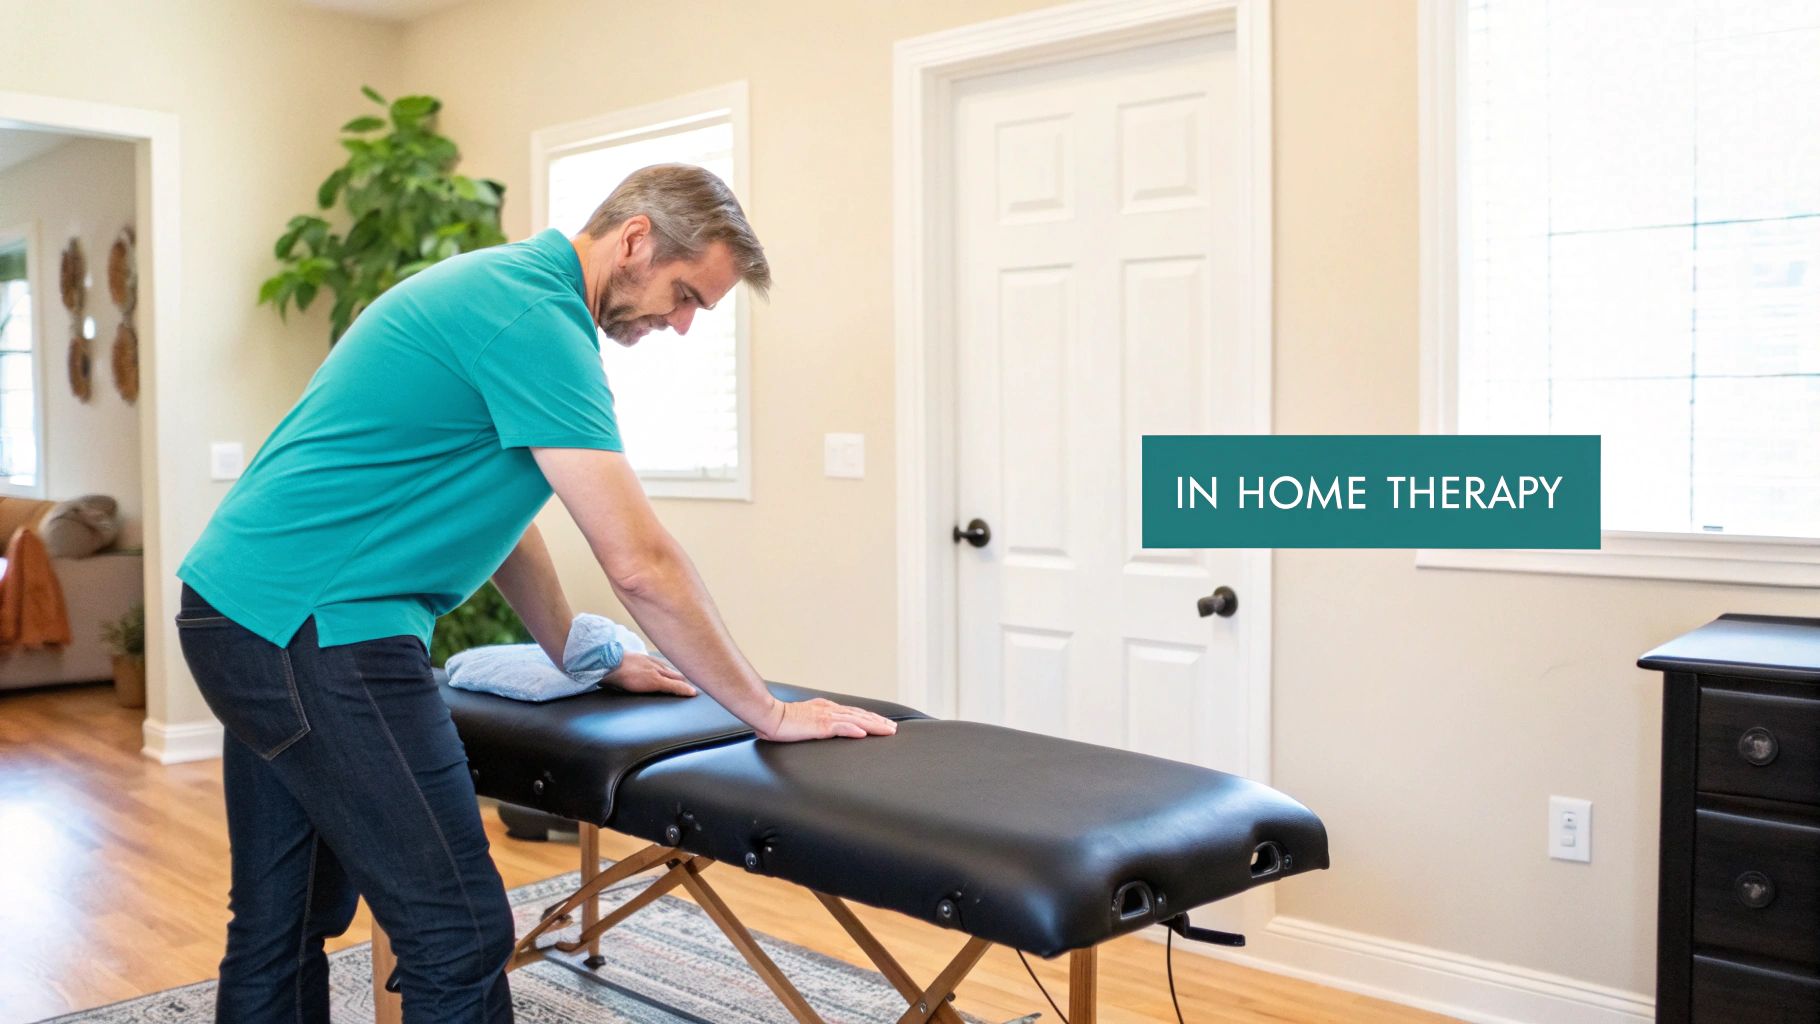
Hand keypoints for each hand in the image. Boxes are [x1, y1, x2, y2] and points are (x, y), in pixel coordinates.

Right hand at [604, 653, 696, 696]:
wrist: (606, 663)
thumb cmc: (612, 664)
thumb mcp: (626, 665)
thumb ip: (636, 668)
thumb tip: (635, 676)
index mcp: (649, 660)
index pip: (670, 666)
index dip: (682, 671)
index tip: (694, 674)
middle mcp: (655, 663)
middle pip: (678, 669)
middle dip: (691, 674)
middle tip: (705, 679)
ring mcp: (656, 671)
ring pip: (678, 676)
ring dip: (690, 681)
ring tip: (704, 686)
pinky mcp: (654, 680)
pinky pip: (673, 685)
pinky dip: (683, 689)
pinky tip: (692, 694)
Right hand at [755, 697, 898, 742]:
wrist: (769, 715)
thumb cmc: (782, 722)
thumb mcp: (806, 721)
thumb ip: (819, 724)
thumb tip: (829, 730)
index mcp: (826, 709)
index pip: (853, 714)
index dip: (870, 719)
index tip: (883, 724)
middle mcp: (829, 710)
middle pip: (860, 715)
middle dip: (878, 722)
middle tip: (893, 728)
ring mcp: (825, 716)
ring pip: (855, 720)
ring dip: (873, 725)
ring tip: (887, 730)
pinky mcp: (819, 724)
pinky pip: (839, 727)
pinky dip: (853, 729)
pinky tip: (863, 733)